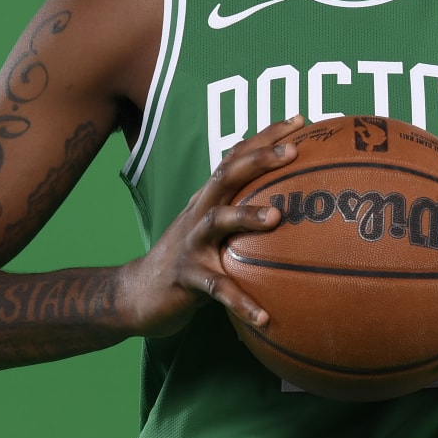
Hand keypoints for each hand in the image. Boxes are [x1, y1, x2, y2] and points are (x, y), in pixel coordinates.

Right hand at [117, 116, 304, 336]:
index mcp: (209, 200)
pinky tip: (265, 317)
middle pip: (225, 176)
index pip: (236, 158)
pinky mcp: (185, 278)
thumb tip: (293, 208)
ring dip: (245, 215)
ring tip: (275, 216)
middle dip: (257, 160)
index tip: (300, 120)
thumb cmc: (188, 260)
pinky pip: (217, 289)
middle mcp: (198, 214)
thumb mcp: (213, 232)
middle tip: (292, 152)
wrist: (138, 295)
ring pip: (217, 221)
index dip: (266, 137)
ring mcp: (190, 244)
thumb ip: (242, 214)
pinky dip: (240, 301)